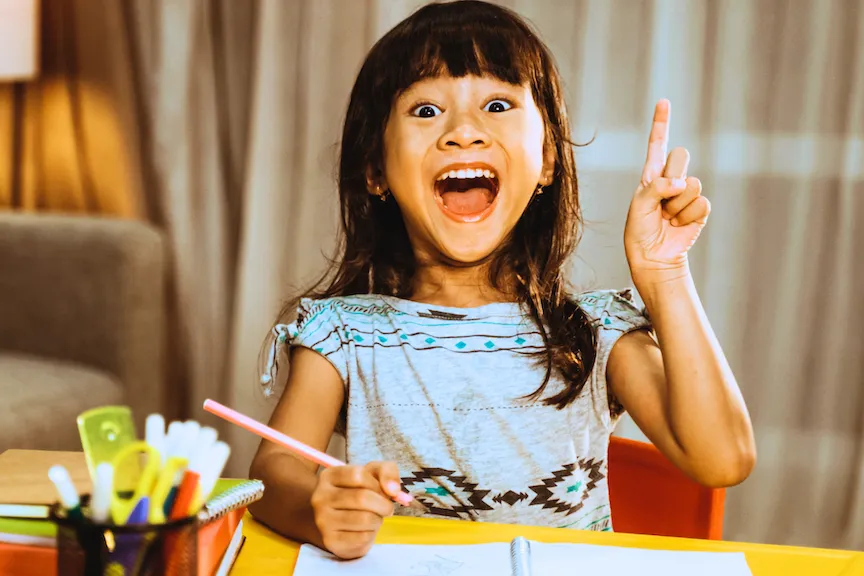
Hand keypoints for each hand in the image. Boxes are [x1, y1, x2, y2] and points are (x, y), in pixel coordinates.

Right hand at [310, 462, 402, 558]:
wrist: (344, 523)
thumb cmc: (361, 492)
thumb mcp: (374, 474)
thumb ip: (387, 472)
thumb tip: (394, 490)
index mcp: (329, 476)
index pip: (357, 474)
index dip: (377, 484)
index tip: (384, 491)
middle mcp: (320, 497)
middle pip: (362, 497)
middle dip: (383, 504)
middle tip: (387, 508)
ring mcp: (323, 520)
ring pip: (364, 518)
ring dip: (378, 519)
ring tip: (374, 518)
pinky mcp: (331, 541)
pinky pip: (362, 537)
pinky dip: (372, 533)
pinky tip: (366, 530)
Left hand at [624, 99, 709, 284]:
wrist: (653, 256)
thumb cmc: (640, 230)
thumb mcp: (639, 206)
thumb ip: (656, 188)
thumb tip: (681, 183)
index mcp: (651, 175)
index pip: (657, 144)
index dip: (661, 122)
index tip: (663, 101)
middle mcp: (670, 179)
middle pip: (681, 155)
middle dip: (671, 175)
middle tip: (662, 199)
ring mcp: (686, 193)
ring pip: (692, 182)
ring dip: (677, 204)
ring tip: (666, 217)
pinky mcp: (699, 209)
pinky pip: (701, 203)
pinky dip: (688, 216)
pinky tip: (677, 225)